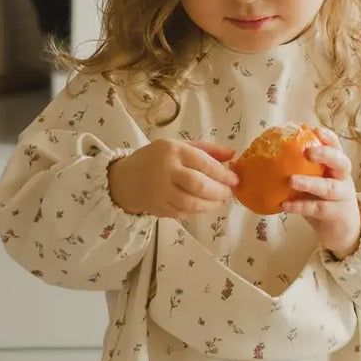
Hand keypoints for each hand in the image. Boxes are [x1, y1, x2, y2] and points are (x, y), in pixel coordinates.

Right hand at [108, 139, 238, 221]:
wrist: (125, 178)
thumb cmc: (157, 158)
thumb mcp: (179, 146)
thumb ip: (207, 150)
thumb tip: (233, 154)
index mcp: (173, 151)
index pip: (203, 163)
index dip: (223, 174)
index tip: (235, 180)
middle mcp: (166, 171)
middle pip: (199, 185)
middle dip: (219, 191)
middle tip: (228, 193)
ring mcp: (161, 192)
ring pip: (192, 203)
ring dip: (210, 205)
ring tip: (219, 201)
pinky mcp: (158, 208)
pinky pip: (183, 214)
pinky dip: (197, 212)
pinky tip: (203, 206)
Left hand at [283, 129, 360, 259]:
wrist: (343, 230)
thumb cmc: (324, 200)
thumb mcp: (317, 181)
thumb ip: (303, 170)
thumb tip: (271, 155)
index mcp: (338, 167)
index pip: (337, 148)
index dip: (329, 138)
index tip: (316, 130)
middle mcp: (343, 179)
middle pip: (341, 163)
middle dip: (326, 155)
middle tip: (308, 152)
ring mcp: (342, 197)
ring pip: (329, 187)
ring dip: (310, 183)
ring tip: (292, 180)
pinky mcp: (336, 215)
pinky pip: (318, 209)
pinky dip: (300, 206)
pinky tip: (285, 204)